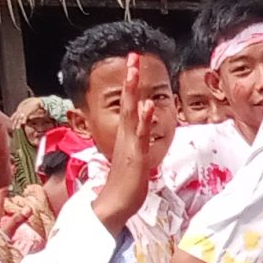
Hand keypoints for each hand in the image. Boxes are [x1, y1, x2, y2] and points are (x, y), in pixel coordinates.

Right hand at [90, 69, 159, 230]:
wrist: (114, 206)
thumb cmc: (125, 186)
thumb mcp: (133, 159)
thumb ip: (136, 144)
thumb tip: (139, 136)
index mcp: (125, 135)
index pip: (128, 105)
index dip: (130, 85)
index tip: (132, 65)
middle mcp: (125, 136)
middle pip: (127, 101)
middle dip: (130, 78)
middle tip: (132, 56)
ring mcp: (130, 144)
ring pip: (131, 112)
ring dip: (133, 90)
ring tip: (134, 70)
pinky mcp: (136, 156)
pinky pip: (141, 134)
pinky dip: (144, 119)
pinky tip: (148, 104)